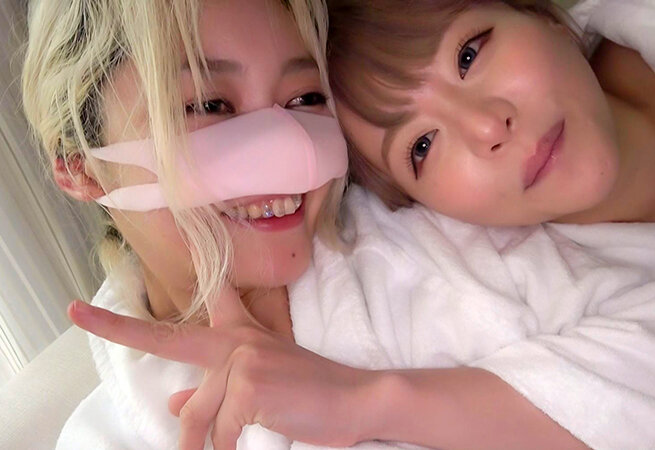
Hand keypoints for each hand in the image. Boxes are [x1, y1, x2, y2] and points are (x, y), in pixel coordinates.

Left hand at [68, 287, 375, 449]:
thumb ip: (214, 391)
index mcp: (238, 334)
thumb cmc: (310, 394)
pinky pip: (222, 430)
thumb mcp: (259, 389)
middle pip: (167, 340)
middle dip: (118, 327)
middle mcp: (235, 339)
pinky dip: (231, 447)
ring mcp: (242, 358)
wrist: (356, 398)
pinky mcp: (251, 384)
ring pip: (197, 414)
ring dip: (206, 444)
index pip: (195, 311)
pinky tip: (251, 442)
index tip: (117, 288)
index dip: (163, 298)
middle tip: (76, 312)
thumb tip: (174, 403)